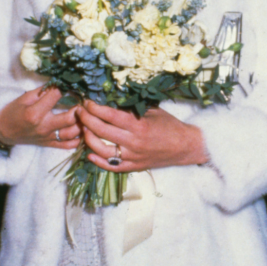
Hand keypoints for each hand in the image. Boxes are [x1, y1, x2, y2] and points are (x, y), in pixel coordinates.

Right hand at [0, 85, 80, 151]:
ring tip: (86, 116)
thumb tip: (57, 84)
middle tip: (84, 103)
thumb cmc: (13, 112)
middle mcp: (44, 127)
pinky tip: (83, 131)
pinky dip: (79, 139)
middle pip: (70, 119)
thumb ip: (41, 92)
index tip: (69, 85)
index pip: (54, 97)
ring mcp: (49, 137)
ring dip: (82, 124)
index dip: (63, 89)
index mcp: (35, 113)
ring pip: (73, 133)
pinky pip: (69, 145)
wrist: (4, 131)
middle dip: (80, 109)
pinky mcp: (51, 145)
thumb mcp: (23, 98)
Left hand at [78, 98, 206, 173]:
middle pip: (100, 130)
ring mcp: (133, 157)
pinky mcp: (135, 167)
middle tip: (80, 111)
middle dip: (86, 118)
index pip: (108, 115)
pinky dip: (98, 161)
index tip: (86, 101)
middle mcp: (134, 142)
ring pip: (102, 150)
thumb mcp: (151, 111)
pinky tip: (90, 153)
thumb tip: (107, 98)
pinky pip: (112, 167)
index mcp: (139, 126)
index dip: (93, 107)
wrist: (186, 147)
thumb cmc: (169, 125)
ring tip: (84, 129)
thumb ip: (130, 107)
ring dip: (88, 138)